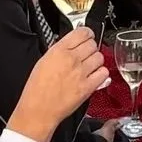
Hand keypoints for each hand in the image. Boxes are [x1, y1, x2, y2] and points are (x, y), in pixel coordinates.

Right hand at [8, 26, 111, 140]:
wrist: (38, 110)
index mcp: (59, 50)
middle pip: (93, 44)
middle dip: (91, 48)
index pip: (82, 32)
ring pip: (100, 57)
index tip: (88, 36)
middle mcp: (71, 59)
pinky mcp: (88, 87)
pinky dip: (101, 74)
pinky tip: (94, 76)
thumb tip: (73, 44)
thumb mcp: (44, 61)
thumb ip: (60, 50)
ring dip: (96, 61)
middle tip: (86, 54)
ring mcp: (81, 73)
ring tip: (89, 66)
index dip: (87, 33)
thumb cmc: (37, 89)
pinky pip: (104, 73)